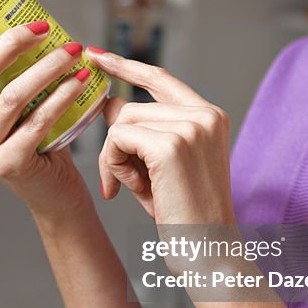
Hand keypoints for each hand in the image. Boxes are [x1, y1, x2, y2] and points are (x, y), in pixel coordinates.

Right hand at [0, 3, 94, 217]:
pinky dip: (62, 96)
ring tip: (72, 50)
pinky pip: (37, 121)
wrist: (53, 189)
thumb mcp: (14, 100)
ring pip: (11, 96)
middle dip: (10, 44)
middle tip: (42, 27)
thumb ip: (12, 71)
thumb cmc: (37, 135)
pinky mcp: (9, 164)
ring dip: (46, 67)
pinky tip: (80, 80)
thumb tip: (35, 21)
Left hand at [87, 49, 235, 227]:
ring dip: (116, 159)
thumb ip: (143, 131)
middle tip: (121, 182)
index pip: (160, 77)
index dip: (125, 65)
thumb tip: (109, 102)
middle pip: (131, 107)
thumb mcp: (162, 165)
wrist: (208, 252)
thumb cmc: (185, 216)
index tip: (96, 55)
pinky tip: (128, 190)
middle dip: (116, 145)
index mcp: (210, 116)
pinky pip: (118, 140)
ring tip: (134, 189)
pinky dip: (113, 166)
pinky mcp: (171, 145)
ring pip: (121, 124)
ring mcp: (191, 127)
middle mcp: (205, 115)